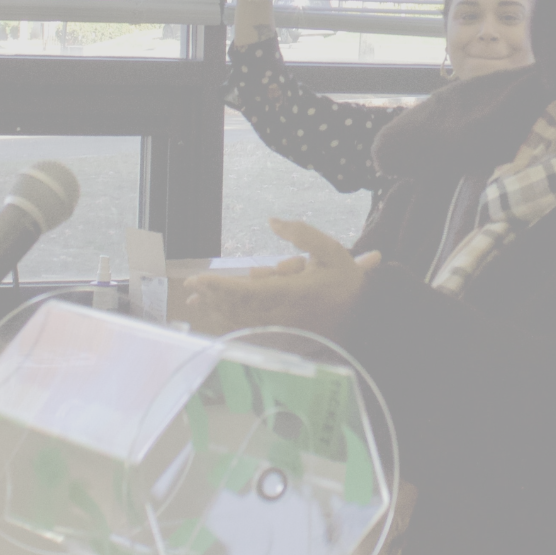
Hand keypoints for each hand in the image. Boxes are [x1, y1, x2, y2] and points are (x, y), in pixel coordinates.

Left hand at [181, 218, 379, 337]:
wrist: (363, 313)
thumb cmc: (344, 280)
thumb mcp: (331, 250)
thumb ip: (302, 234)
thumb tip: (273, 221)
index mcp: (294, 294)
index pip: (249, 292)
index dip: (222, 288)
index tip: (200, 280)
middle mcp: (283, 314)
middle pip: (238, 307)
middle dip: (214, 296)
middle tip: (192, 287)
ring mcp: (281, 327)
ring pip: (241, 319)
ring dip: (218, 307)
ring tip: (197, 297)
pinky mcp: (281, 333)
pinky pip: (250, 328)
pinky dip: (230, 319)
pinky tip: (216, 312)